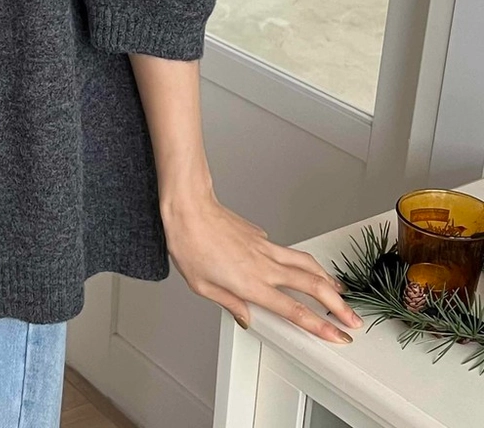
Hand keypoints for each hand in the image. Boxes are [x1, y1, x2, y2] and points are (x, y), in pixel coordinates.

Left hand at [161, 192, 362, 343]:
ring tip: (341, 293)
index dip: (320, 326)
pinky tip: (304, 266)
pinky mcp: (260, 236)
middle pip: (313, 286)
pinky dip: (304, 262)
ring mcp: (265, 248)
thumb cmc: (189, 242)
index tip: (338, 335)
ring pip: (307, 264)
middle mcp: (264, 266)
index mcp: (250, 283)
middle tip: (353, 319)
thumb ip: (229, 303)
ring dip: (328, 280)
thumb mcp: (201, 285)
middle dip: (338, 306)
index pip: (294, 311)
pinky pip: (289, 251)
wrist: (188, 207)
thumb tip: (246, 317)